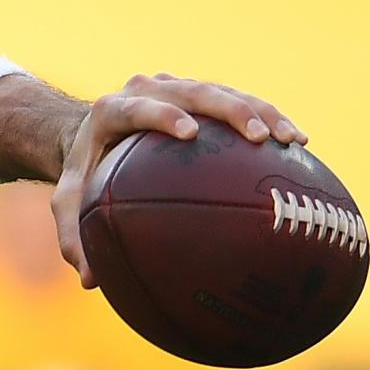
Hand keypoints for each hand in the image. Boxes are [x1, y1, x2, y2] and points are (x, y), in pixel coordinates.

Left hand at [53, 74, 303, 287]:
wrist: (94, 135)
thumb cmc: (84, 174)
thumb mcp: (71, 202)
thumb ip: (73, 237)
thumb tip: (92, 282)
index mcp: (112, 110)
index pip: (140, 108)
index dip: (163, 115)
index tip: (188, 132)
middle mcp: (148, 89)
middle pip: (194, 91)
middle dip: (230, 110)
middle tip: (257, 138)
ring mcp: (177, 87)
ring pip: (224, 92)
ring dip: (261, 112)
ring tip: (290, 140)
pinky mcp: (201, 93)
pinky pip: (239, 100)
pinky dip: (268, 117)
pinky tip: (298, 142)